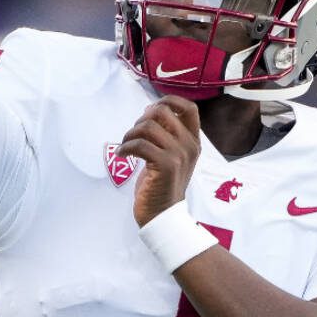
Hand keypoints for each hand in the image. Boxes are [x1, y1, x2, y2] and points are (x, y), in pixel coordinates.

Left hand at [117, 95, 200, 225]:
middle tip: (132, 135)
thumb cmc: (162, 184)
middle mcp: (189, 146)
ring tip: (125, 146)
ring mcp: (179, 155)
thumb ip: (167, 135)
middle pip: (162, 112)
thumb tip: (151, 110)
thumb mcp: (171, 156)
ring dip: (130, 134)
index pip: (190, 108)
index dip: (169, 101)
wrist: (164, 215)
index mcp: (193, 141)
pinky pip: (140, 144)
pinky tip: (122, 155)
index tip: (149, 110)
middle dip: (140, 120)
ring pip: (148, 127)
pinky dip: (126, 147)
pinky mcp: (166, 166)